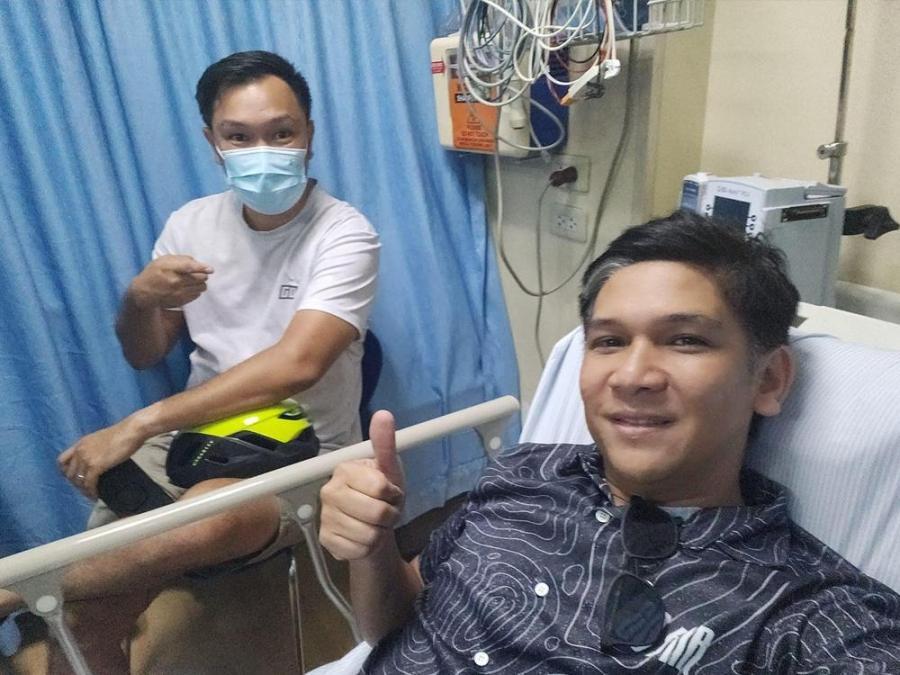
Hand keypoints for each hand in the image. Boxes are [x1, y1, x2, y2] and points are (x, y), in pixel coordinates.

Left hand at [57, 417, 147, 498]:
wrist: (131, 431)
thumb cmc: (123, 433)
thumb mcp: (102, 439)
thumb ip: (95, 448)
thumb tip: (98, 459)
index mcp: (81, 443)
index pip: (62, 461)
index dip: (66, 471)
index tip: (74, 478)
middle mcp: (80, 451)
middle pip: (69, 474)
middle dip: (76, 484)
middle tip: (85, 489)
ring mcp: (87, 458)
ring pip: (78, 481)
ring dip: (84, 490)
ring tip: (91, 494)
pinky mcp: (96, 466)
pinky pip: (89, 483)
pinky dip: (92, 491)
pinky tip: (96, 495)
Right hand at [129, 255, 213, 308]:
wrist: (144, 292)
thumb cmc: (154, 272)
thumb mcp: (163, 260)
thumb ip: (181, 259)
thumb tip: (197, 262)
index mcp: (169, 268)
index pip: (189, 267)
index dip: (201, 268)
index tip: (210, 269)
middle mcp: (174, 281)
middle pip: (199, 278)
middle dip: (203, 274)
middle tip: (200, 273)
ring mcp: (178, 293)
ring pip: (201, 287)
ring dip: (201, 283)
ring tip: (192, 280)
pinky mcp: (181, 301)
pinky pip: (197, 295)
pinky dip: (196, 290)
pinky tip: (188, 287)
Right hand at [319, 411, 404, 560]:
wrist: (373, 525)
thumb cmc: (381, 495)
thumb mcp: (390, 470)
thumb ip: (386, 444)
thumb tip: (383, 414)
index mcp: (344, 470)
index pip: (380, 488)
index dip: (392, 494)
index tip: (389, 492)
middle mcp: (329, 491)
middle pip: (376, 512)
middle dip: (389, 515)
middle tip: (384, 511)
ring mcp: (325, 517)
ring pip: (369, 534)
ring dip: (381, 532)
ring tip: (375, 524)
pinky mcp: (326, 540)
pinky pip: (359, 549)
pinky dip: (369, 547)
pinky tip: (364, 537)